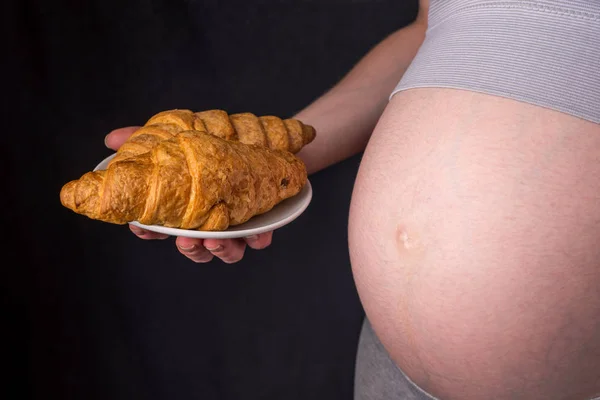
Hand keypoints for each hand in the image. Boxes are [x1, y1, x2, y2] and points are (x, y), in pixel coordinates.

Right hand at [104, 126, 272, 262]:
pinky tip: (256, 235)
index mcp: (189, 207)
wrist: (269, 139)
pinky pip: (260, 239)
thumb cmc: (220, 142)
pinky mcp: (264, 222)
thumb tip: (111, 139)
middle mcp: (211, 221)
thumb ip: (146, 138)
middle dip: (189, 249)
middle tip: (185, 240)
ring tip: (214, 240)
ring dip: (219, 250)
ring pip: (226, 251)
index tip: (140, 227)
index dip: (149, 231)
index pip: (162, 227)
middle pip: (195, 247)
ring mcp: (238, 224)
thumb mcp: (183, 134)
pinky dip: (257, 239)